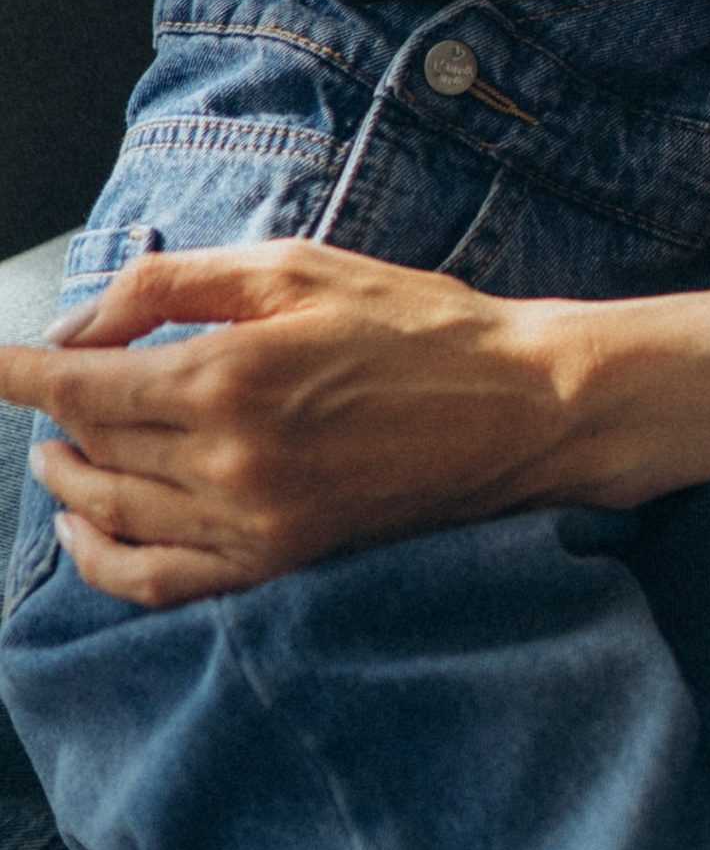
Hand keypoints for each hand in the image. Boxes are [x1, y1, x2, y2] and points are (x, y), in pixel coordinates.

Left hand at [0, 240, 588, 606]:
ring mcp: (252, 521)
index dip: (17, 372)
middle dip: (50, 420)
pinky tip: (89, 529)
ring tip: (57, 455)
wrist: (520, 408)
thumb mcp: (299, 269)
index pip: (78, 383)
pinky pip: (157, 580)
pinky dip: (104, 559)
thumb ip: (178, 285)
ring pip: (112, 512)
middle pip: (89, 447)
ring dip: (68, 482)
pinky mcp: (277, 562)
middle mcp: (228, 456)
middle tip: (45, 393)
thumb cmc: (419, 326)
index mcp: (230, 372)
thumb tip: (85, 320)